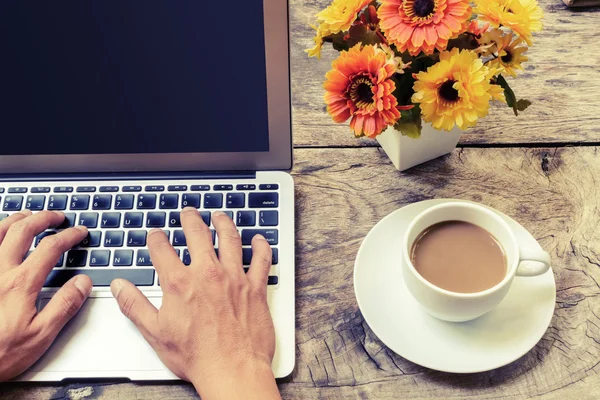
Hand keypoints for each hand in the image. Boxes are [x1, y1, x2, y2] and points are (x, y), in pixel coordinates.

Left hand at [0, 211, 90, 380]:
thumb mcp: (40, 336)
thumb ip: (65, 306)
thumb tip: (83, 283)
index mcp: (20, 283)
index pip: (51, 247)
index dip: (69, 235)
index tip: (79, 232)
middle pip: (23, 230)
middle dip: (43, 218)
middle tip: (56, 216)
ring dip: (15, 219)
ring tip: (27, 215)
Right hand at [110, 208, 279, 398]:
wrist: (232, 369)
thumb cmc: (196, 355)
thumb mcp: (155, 332)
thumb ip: (134, 305)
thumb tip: (120, 285)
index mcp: (180, 283)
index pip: (162, 249)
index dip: (156, 238)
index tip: (156, 234)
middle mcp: (208, 273)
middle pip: (198, 234)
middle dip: (190, 219)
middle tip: (188, 212)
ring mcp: (234, 277)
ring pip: (230, 239)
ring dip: (223, 224)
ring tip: (219, 216)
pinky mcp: (255, 287)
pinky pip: (261, 259)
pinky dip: (261, 246)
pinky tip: (258, 239)